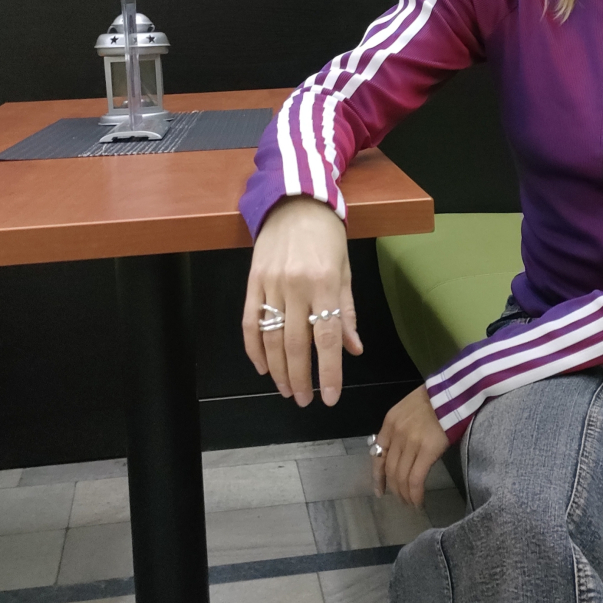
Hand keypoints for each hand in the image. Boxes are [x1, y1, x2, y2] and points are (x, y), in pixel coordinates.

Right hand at [242, 195, 362, 406]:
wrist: (295, 202)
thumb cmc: (327, 236)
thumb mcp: (346, 270)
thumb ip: (347, 312)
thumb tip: (353, 349)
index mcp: (325, 282)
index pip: (326, 337)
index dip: (328, 371)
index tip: (329, 397)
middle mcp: (296, 285)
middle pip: (295, 344)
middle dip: (300, 378)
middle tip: (305, 400)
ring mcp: (270, 284)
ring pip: (271, 338)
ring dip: (278, 370)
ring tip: (287, 390)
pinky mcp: (252, 281)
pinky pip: (249, 322)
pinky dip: (254, 349)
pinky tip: (262, 367)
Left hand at [371, 385, 449, 507]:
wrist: (455, 391)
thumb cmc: (437, 398)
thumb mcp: (410, 408)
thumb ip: (402, 428)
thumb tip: (404, 450)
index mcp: (390, 422)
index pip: (378, 454)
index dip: (378, 475)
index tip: (380, 489)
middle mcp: (396, 433)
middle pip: (390, 469)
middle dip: (393, 488)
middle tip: (400, 500)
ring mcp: (411, 442)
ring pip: (401, 477)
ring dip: (404, 494)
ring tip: (410, 503)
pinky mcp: (427, 450)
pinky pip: (416, 479)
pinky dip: (415, 494)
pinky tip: (418, 502)